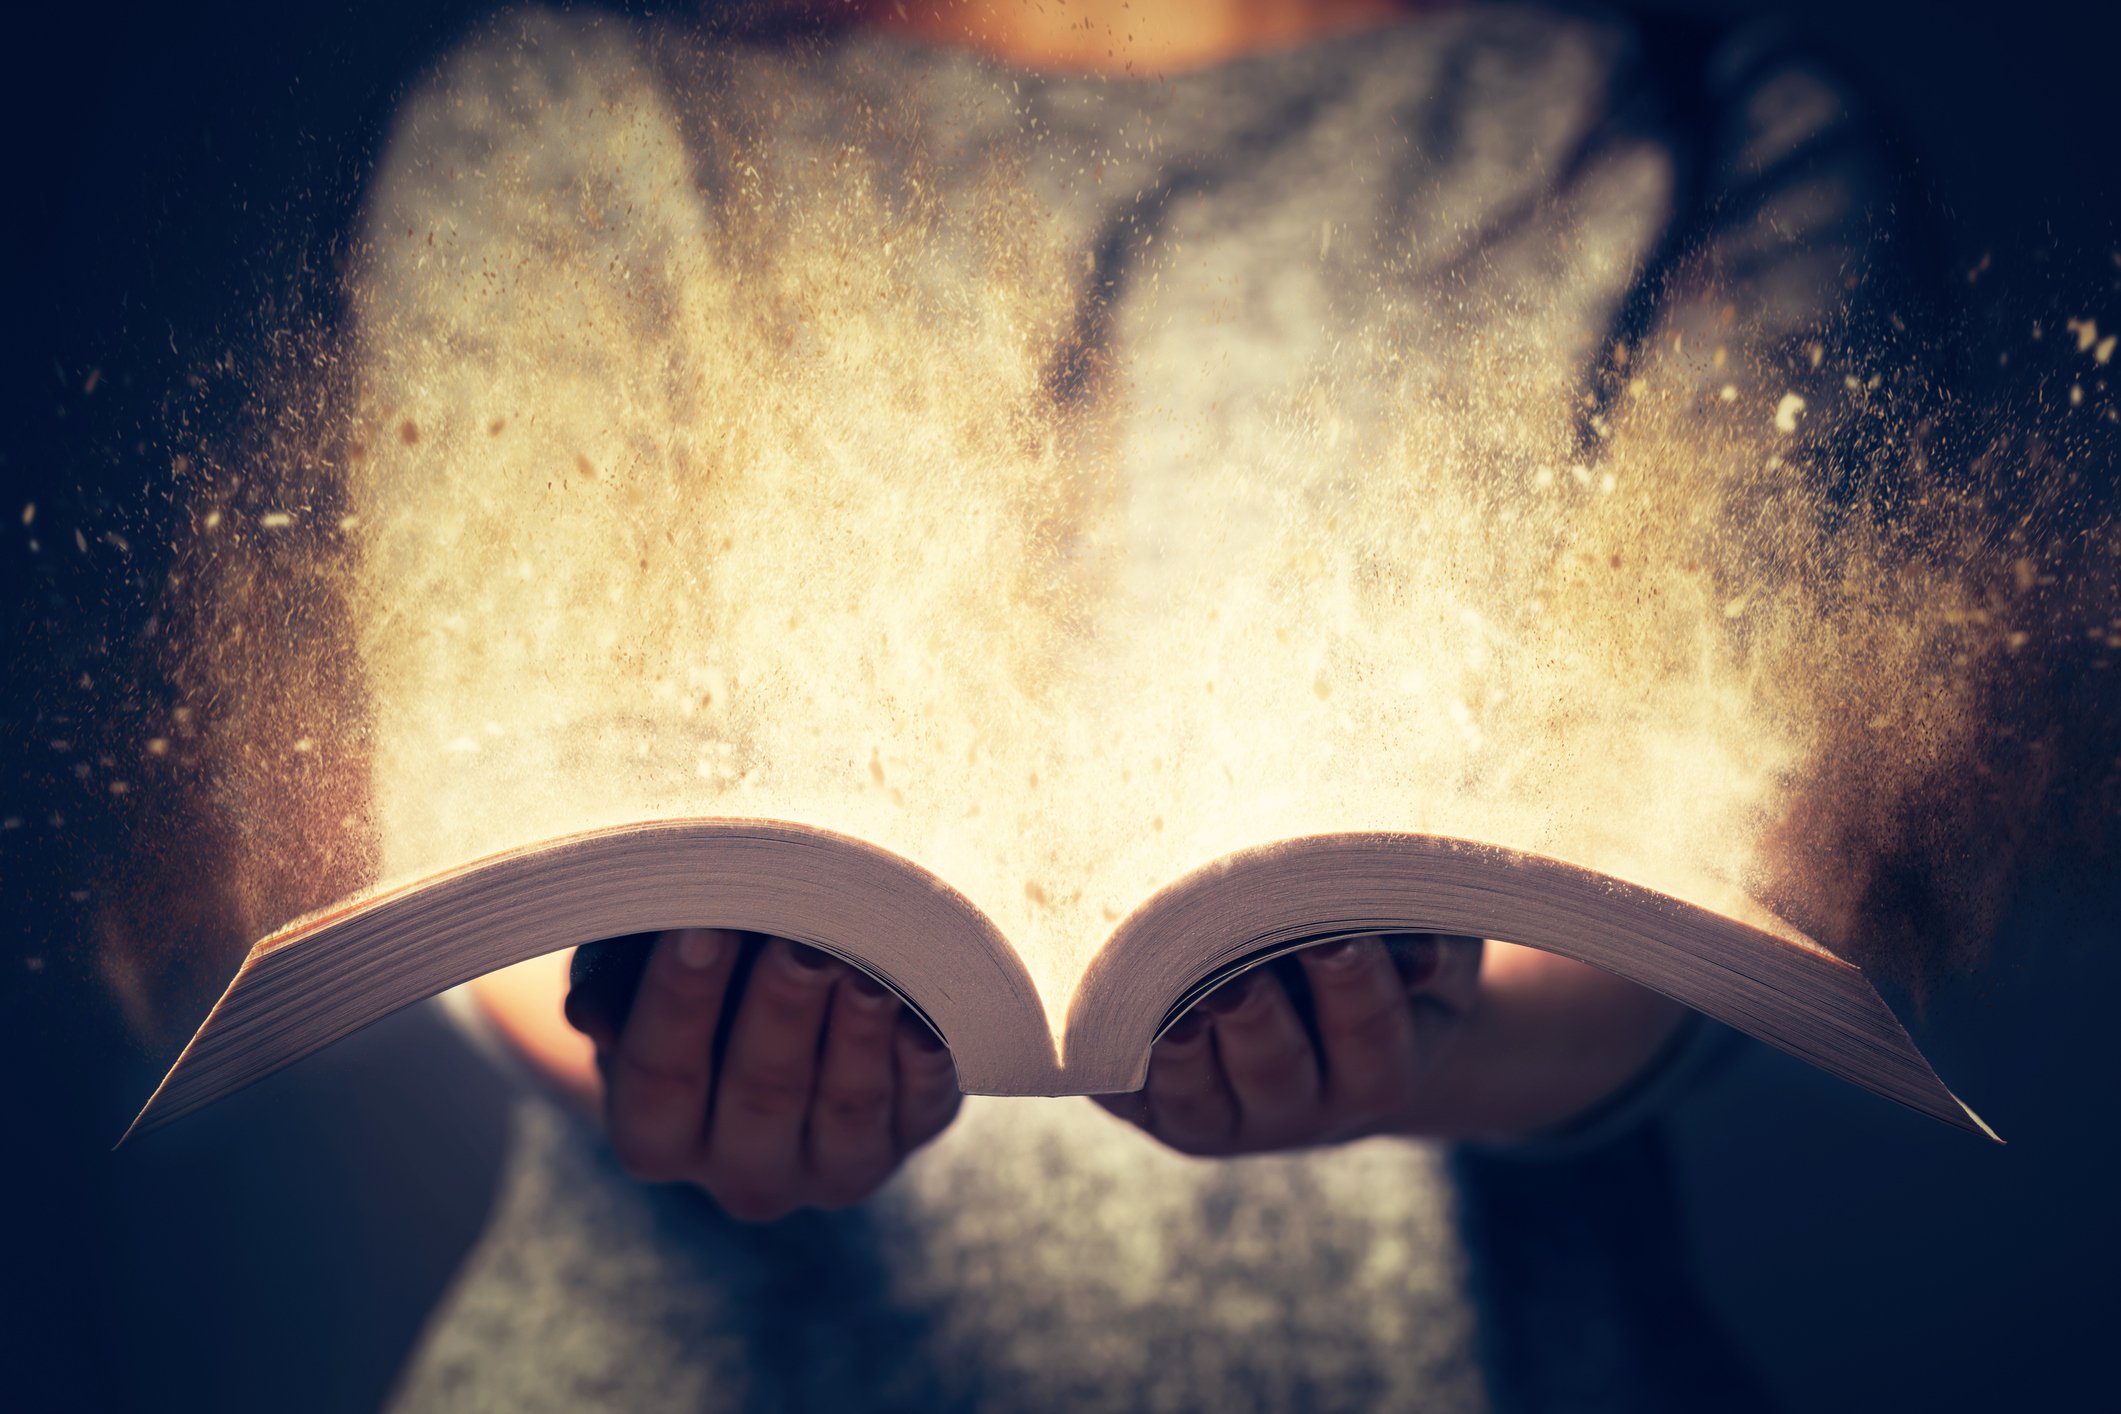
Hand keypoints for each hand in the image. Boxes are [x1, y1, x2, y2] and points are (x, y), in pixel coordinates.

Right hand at [563, 929, 960, 1220]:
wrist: (763, 1016)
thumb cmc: (689, 978)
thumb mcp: (631, 976)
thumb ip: (612, 984)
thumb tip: (596, 1014)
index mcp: (656, 1139)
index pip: (662, 1076)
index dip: (678, 1002)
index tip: (699, 928)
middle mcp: (742, 1173)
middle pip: (760, 1094)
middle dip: (779, 1012)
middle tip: (796, 942)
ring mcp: (831, 1169)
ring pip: (845, 1108)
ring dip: (856, 1033)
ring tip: (864, 968)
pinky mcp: (908, 1140)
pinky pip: (921, 1110)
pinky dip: (925, 1062)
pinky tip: (926, 1013)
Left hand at [1093, 934, 1483, 1154]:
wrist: (1330, 1023)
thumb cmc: (1382, 958)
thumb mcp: (1425, 949)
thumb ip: (1427, 945)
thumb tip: (1413, 950)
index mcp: (1378, 1071)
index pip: (1368, 1028)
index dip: (1353, 982)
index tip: (1332, 934)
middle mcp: (1300, 1108)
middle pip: (1275, 1066)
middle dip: (1254, 1014)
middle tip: (1232, 971)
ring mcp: (1221, 1118)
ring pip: (1197, 1092)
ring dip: (1179, 1046)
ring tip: (1167, 999)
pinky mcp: (1155, 1111)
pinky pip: (1128, 1095)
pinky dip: (1113, 1058)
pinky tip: (1104, 1013)